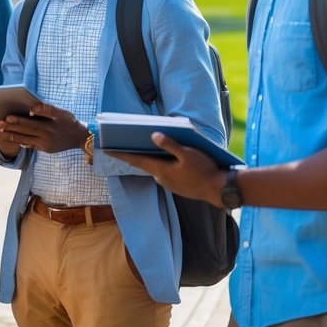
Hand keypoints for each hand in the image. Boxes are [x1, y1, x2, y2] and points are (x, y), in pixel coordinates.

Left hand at [0, 102, 87, 153]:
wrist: (81, 138)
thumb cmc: (70, 122)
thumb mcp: (62, 113)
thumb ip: (46, 109)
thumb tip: (32, 109)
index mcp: (47, 127)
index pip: (28, 123)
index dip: (16, 121)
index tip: (6, 118)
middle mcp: (44, 138)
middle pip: (22, 133)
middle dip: (8, 129)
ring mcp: (43, 145)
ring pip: (23, 140)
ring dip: (10, 136)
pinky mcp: (44, 149)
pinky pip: (29, 145)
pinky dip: (19, 142)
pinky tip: (11, 139)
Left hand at [109, 132, 227, 206]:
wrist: (219, 190)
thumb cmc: (205, 170)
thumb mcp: (188, 153)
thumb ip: (170, 144)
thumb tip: (153, 135)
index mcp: (160, 169)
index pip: (135, 160)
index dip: (120, 154)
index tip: (107, 149)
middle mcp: (161, 178)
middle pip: (145, 163)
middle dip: (135, 152)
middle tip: (124, 142)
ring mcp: (169, 184)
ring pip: (156, 167)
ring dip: (151, 158)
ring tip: (146, 145)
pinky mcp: (177, 186)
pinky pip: (166, 172)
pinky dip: (162, 164)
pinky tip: (167, 156)